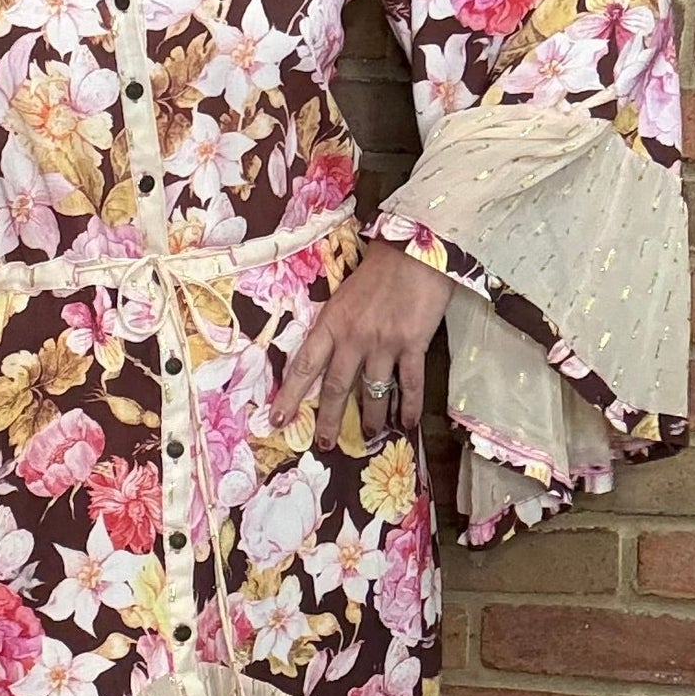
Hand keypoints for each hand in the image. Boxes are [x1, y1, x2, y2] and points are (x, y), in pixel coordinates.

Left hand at [268, 239, 455, 446]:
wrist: (416, 251)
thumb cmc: (379, 271)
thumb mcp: (345, 296)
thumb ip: (337, 325)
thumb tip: (328, 354)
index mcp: (331, 323)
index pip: (304, 366)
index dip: (291, 395)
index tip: (278, 419)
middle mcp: (354, 338)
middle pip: (337, 387)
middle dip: (330, 420)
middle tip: (325, 445)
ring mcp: (384, 343)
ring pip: (374, 392)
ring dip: (372, 418)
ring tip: (371, 436)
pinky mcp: (413, 345)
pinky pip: (409, 385)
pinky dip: (409, 407)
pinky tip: (407, 423)